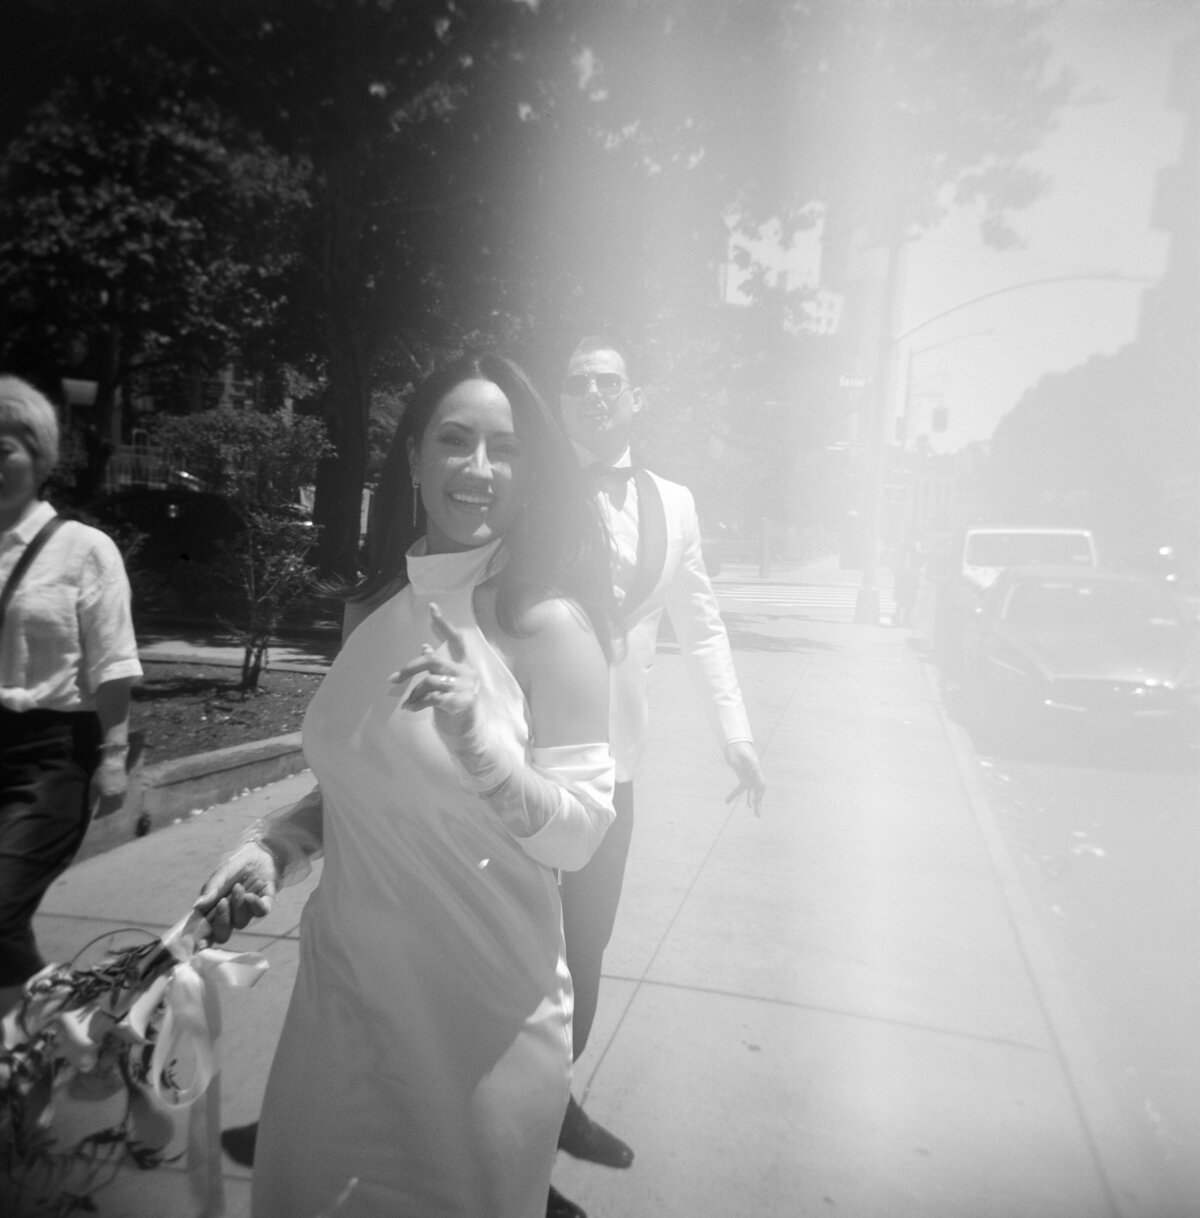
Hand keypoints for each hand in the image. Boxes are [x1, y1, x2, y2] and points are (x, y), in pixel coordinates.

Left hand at [90, 749, 128, 816]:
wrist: (114, 764)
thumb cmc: (101, 774)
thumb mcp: (93, 786)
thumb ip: (91, 799)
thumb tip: (90, 809)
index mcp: (107, 797)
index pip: (103, 811)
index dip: (99, 815)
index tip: (94, 817)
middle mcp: (116, 797)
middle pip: (112, 810)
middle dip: (106, 814)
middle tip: (100, 814)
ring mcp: (122, 794)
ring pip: (118, 806)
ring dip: (112, 810)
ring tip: (107, 810)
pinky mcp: (126, 790)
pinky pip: (123, 801)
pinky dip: (118, 804)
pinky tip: (114, 803)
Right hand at [193, 841, 278, 943]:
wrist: (260, 852)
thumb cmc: (235, 866)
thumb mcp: (220, 874)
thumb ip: (210, 889)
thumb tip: (197, 906)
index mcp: (214, 912)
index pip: (207, 933)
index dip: (204, 941)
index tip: (200, 945)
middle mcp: (230, 917)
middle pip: (223, 934)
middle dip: (222, 920)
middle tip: (223, 901)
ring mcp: (247, 913)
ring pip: (241, 922)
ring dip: (238, 905)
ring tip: (238, 887)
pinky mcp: (264, 905)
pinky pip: (260, 912)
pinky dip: (255, 905)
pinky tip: (251, 895)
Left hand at [392, 602, 480, 737]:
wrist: (468, 733)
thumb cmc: (454, 707)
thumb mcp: (444, 685)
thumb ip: (437, 667)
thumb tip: (424, 648)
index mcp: (464, 666)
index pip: (456, 640)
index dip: (444, 624)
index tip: (432, 607)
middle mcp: (468, 673)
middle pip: (434, 661)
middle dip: (410, 668)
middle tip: (393, 678)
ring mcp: (466, 688)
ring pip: (430, 681)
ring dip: (414, 692)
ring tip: (408, 702)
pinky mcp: (461, 702)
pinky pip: (432, 698)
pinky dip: (418, 702)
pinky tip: (411, 708)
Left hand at [723, 741, 764, 815]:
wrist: (735, 742)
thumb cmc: (735, 748)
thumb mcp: (734, 756)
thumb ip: (737, 766)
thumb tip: (741, 778)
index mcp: (755, 767)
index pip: (761, 783)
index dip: (759, 794)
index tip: (756, 803)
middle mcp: (754, 772)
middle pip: (759, 789)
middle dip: (759, 802)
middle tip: (757, 814)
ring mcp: (750, 775)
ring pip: (752, 791)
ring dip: (752, 802)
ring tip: (756, 814)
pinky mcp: (744, 776)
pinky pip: (742, 788)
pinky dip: (736, 794)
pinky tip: (727, 801)